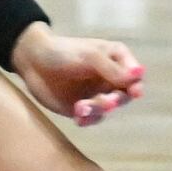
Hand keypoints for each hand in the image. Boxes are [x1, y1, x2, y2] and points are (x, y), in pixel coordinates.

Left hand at [13, 26, 148, 125]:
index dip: (136, 85)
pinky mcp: (81, 108)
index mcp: (117, 60)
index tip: (134, 92)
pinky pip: (91, 118)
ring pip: (107, 108)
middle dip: (116, 100)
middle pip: (124, 95)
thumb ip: (112, 69)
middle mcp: (110, 78)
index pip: (134, 75)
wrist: (33, 62)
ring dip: (98, 109)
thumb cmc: (64, 52)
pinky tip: (78, 116)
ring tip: (81, 107)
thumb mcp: (90, 56)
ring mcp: (96, 93)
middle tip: (107, 102)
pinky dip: (87, 118)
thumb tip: (138, 75)